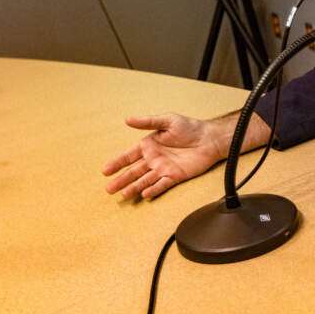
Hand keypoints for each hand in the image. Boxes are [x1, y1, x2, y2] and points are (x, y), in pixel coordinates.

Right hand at [102, 113, 242, 199]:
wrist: (210, 139)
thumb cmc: (190, 127)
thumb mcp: (168, 121)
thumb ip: (148, 122)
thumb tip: (128, 119)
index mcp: (149, 145)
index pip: (129, 156)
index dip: (117, 163)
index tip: (105, 171)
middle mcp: (154, 158)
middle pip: (134, 171)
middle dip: (121, 180)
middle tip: (109, 189)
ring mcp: (164, 168)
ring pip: (145, 180)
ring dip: (134, 187)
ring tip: (123, 194)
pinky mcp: (175, 176)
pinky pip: (162, 184)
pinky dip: (153, 189)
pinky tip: (144, 194)